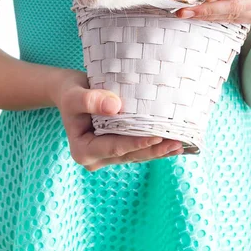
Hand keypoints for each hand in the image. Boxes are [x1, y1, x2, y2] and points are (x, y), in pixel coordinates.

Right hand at [49, 69, 183, 171]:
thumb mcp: (74, 95)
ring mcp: (106, 156)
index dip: (137, 143)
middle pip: (129, 155)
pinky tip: (173, 145)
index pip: (115, 147)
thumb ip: (90, 100)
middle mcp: (94, 158)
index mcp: (83, 150)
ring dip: (158, 151)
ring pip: (136, 155)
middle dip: (153, 150)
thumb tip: (114, 107)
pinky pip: (137, 150)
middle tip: (178, 143)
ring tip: (180, 144)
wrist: (70, 92)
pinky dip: (153, 147)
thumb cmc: (70, 92)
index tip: (158, 137)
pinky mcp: (116, 150)